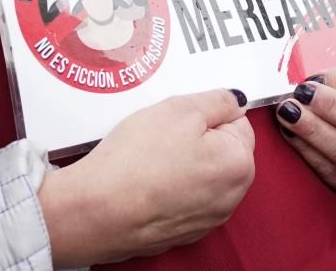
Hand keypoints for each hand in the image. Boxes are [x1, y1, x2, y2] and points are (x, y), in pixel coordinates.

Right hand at [38, 88, 254, 265]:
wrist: (95, 211)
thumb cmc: (137, 160)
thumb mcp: (182, 108)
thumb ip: (219, 100)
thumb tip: (236, 101)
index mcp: (239, 165)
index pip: (237, 122)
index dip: (206, 114)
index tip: (181, 119)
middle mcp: (230, 198)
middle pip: (220, 151)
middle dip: (195, 139)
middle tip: (162, 136)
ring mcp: (206, 221)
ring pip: (199, 175)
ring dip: (181, 164)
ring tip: (149, 159)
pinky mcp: (180, 234)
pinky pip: (181, 198)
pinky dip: (168, 189)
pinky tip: (145, 182)